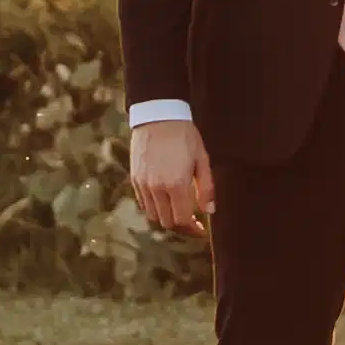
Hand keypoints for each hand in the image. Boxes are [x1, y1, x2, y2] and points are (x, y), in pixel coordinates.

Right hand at [128, 115, 215, 236]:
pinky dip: (154, 207)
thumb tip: (210, 211)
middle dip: (180, 225)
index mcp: (177, 185)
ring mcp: (143, 184)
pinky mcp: (135, 179)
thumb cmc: (185, 136)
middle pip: (167, 222)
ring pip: (153, 216)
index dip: (193, 228)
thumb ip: (207, 188)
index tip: (200, 228)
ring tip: (178, 209)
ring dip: (166, 217)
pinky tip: (165, 198)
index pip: (182, 220)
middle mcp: (157, 188)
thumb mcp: (202, 159)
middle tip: (191, 220)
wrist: (158, 116)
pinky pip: (143, 203)